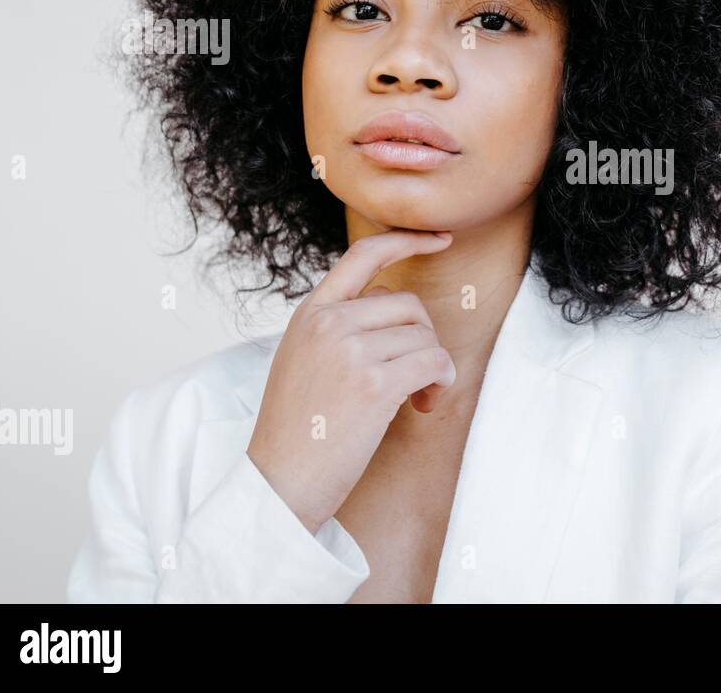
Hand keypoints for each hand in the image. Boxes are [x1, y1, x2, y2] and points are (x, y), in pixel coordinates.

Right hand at [246, 229, 455, 533]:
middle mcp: (328, 323)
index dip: (406, 241)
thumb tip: (396, 311)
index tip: (441, 238)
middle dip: (424, 340)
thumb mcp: (304, 360)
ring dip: (434, 370)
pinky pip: (435, 363)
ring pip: (425, 338)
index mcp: (310, 314)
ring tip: (417, 400)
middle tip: (418, 379)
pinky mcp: (374, 384)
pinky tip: (426, 404)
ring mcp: (350, 351)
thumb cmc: (300, 430)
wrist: (278, 482)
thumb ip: (339, 328)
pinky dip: (442, 383)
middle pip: (409, 305)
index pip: (363, 256)